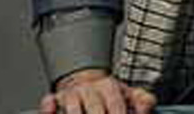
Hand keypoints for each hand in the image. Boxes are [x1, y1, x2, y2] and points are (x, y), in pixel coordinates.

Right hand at [38, 68, 156, 113]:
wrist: (86, 82)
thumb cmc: (109, 95)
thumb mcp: (129, 94)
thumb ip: (143, 101)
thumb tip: (145, 109)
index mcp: (109, 86)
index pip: (116, 105)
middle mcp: (89, 88)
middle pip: (96, 109)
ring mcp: (71, 94)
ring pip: (73, 108)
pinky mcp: (55, 100)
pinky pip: (49, 102)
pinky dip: (49, 107)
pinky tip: (52, 112)